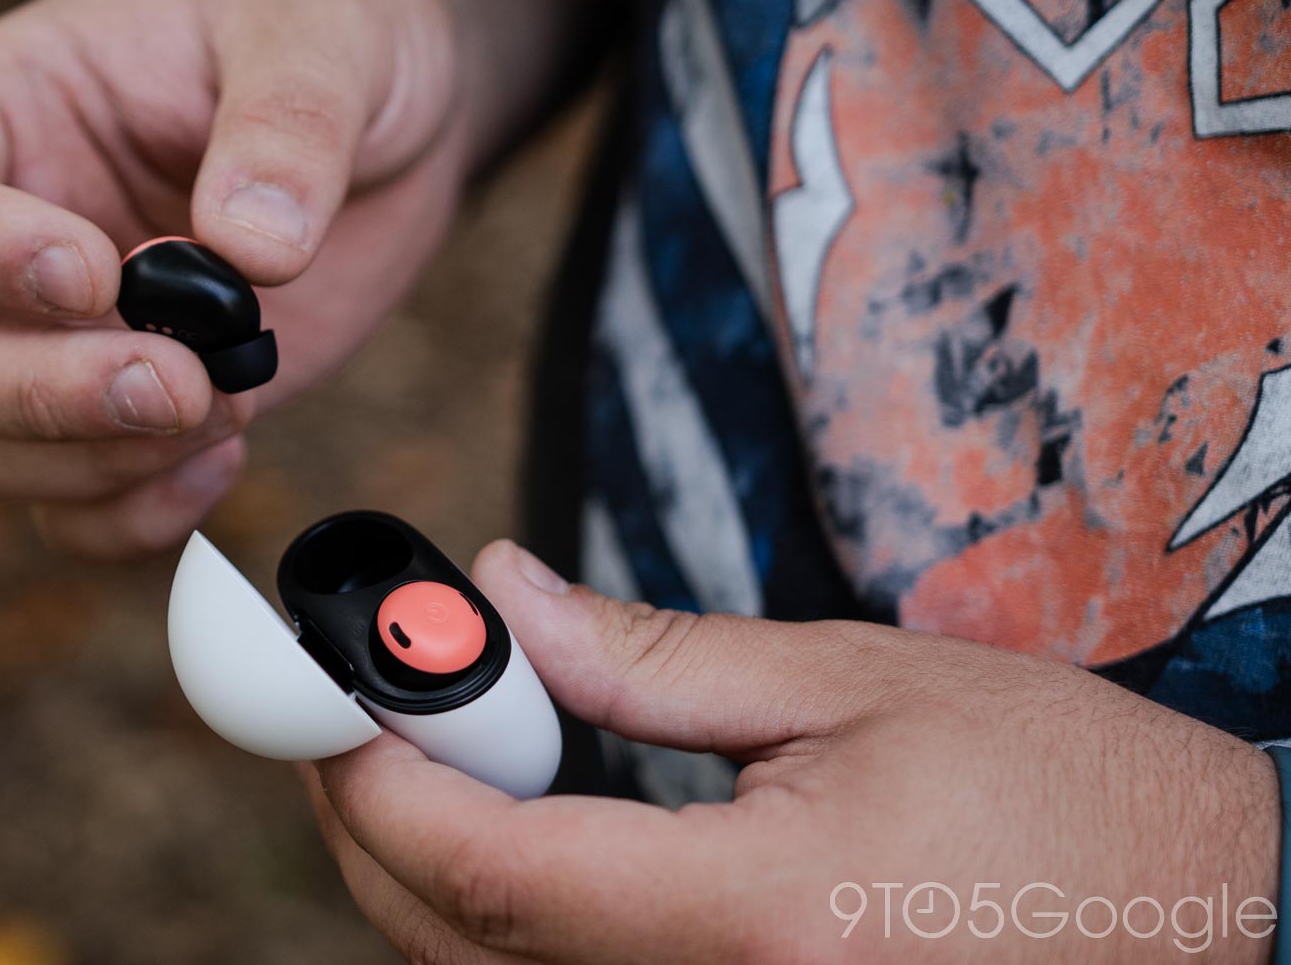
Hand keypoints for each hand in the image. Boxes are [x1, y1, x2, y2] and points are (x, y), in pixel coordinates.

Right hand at [0, 0, 469, 557]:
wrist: (389, 116)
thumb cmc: (322, 30)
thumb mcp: (321, 36)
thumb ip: (286, 125)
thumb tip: (250, 246)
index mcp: (4, 113)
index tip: (90, 275)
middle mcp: (4, 237)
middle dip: (43, 392)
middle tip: (178, 383)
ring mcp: (58, 339)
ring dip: (92, 462)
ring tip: (226, 405)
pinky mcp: (127, 413)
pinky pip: (73, 506)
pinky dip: (133, 515)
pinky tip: (224, 459)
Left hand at [305, 541, 1281, 962]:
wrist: (1206, 921)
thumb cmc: (1060, 794)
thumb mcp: (853, 683)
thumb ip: (649, 653)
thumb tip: (497, 597)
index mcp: (748, 922)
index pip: (482, 866)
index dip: (372, 772)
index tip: (324, 680)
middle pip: (452, 938)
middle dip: (366, 813)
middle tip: (349, 699)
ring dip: (422, 860)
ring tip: (436, 737)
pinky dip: (502, 908)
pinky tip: (517, 821)